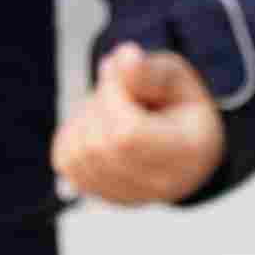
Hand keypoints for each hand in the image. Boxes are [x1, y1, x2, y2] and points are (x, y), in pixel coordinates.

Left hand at [54, 46, 226, 207]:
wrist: (181, 142)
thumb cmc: (178, 105)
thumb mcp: (174, 75)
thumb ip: (149, 70)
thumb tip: (125, 57)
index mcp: (188, 153)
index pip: (127, 134)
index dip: (113, 97)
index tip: (123, 77)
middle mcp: (160, 185)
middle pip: (100, 145)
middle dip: (98, 106)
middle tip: (116, 90)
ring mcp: (130, 197)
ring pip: (79, 155)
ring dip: (84, 120)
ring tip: (111, 108)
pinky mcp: (102, 194)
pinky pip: (66, 161)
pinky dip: (73, 135)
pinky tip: (98, 125)